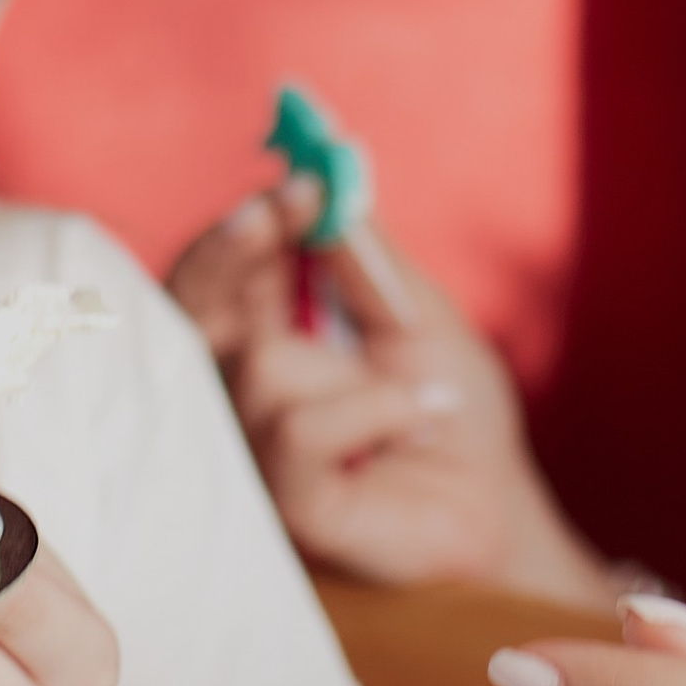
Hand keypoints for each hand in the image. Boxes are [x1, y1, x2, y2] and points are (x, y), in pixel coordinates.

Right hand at [167, 181, 616, 600]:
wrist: (497, 504)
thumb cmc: (449, 406)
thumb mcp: (415, 312)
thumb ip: (363, 257)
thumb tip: (326, 182)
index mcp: (265, 332)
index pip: (219, 270)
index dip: (247, 223)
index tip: (298, 183)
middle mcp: (242, 387)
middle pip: (189, 311)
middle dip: (229, 254)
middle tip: (277, 209)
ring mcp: (255, 448)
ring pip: (257, 371)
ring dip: (348, 363)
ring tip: (415, 381)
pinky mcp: (285, 504)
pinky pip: (298, 434)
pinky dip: (373, 409)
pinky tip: (424, 415)